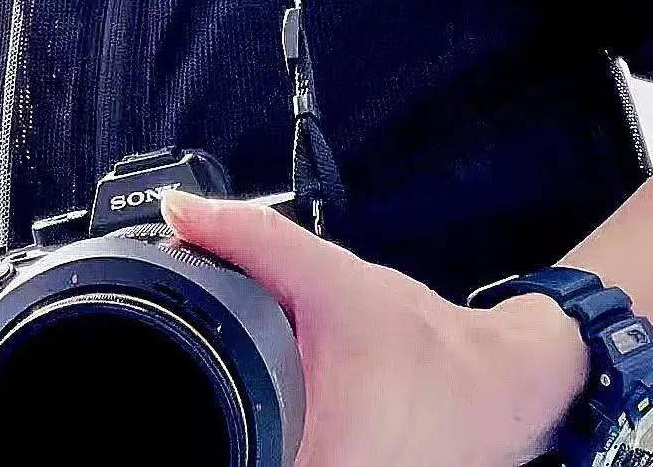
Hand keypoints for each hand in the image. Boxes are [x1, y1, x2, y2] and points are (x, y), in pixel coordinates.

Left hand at [159, 189, 587, 466]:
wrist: (493, 388)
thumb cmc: (422, 346)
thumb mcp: (331, 278)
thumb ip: (250, 239)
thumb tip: (178, 210)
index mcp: (307, 459)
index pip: (214, 451)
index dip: (180, 426)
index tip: (159, 402)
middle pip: (220, 455)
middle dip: (199, 426)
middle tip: (201, 388)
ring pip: (244, 461)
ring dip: (228, 435)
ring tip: (232, 401)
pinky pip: (267, 461)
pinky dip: (257, 442)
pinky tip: (269, 415)